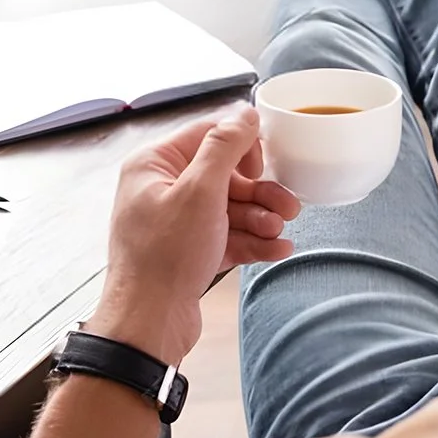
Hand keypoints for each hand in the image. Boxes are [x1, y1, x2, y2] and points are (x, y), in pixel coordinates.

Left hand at [92, 108, 300, 365]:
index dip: (241, 146)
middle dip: (259, 192)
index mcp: (153, 165)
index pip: (205, 136)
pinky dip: (252, 241)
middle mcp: (161, 190)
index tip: (265, 164)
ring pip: (229, 208)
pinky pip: (227, 236)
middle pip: (223, 176)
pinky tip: (277, 249)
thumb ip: (224, 147)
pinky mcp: (188, 253)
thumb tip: (244, 113)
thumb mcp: (200, 192)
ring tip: (280, 231)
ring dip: (260, 218)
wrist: (149, 324)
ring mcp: (175, 223)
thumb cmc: (164, 258)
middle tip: (288, 206)